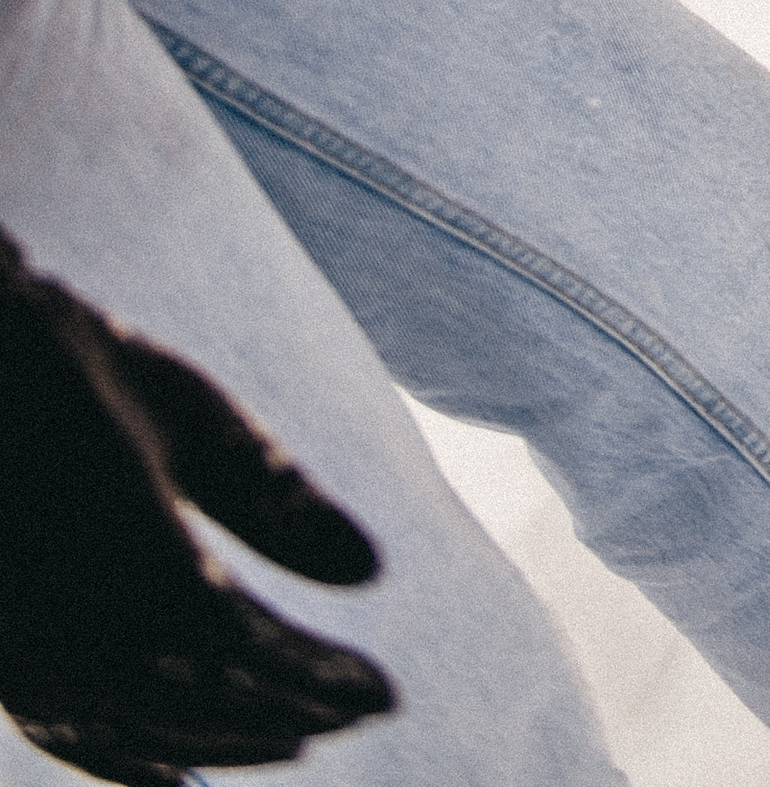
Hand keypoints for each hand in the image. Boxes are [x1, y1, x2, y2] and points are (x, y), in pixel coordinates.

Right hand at [0, 228, 395, 781]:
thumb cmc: (75, 369)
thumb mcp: (186, 413)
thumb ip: (273, 497)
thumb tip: (373, 573)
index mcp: (133, 551)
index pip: (246, 648)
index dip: (315, 680)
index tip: (384, 692)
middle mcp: (75, 623)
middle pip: (204, 699)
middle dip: (290, 709)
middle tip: (364, 710)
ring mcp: (27, 656)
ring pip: (145, 730)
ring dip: (227, 740)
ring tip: (297, 739)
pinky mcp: (3, 666)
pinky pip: (76, 737)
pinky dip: (134, 764)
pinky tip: (177, 775)